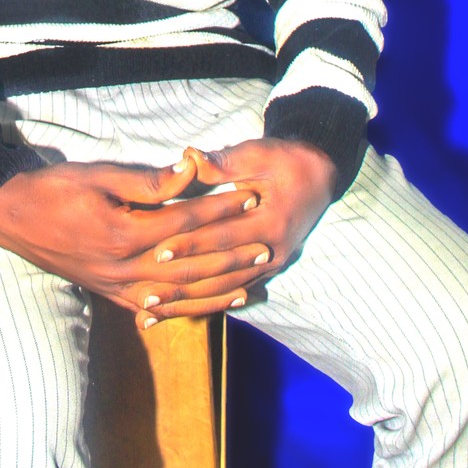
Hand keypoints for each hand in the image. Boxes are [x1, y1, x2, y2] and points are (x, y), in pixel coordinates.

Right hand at [0, 154, 267, 325]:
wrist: (12, 218)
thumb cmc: (55, 188)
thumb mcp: (98, 175)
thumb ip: (146, 180)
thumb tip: (188, 170)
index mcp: (122, 233)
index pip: (185, 222)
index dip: (219, 208)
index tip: (249, 194)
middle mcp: (123, 268)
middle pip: (190, 264)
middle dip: (231, 253)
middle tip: (266, 242)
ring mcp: (116, 288)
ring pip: (179, 293)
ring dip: (218, 286)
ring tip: (252, 277)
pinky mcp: (111, 296)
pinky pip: (158, 308)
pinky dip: (188, 307)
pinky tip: (212, 304)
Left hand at [138, 138, 336, 318]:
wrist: (321, 175)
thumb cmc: (286, 161)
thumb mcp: (259, 154)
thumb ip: (224, 162)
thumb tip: (189, 157)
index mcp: (270, 222)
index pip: (222, 238)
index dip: (190, 245)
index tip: (158, 252)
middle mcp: (272, 252)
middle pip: (221, 273)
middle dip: (183, 284)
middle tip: (147, 295)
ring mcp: (271, 266)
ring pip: (225, 290)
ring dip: (190, 302)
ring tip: (155, 311)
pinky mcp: (266, 271)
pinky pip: (234, 292)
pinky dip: (206, 302)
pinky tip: (180, 313)